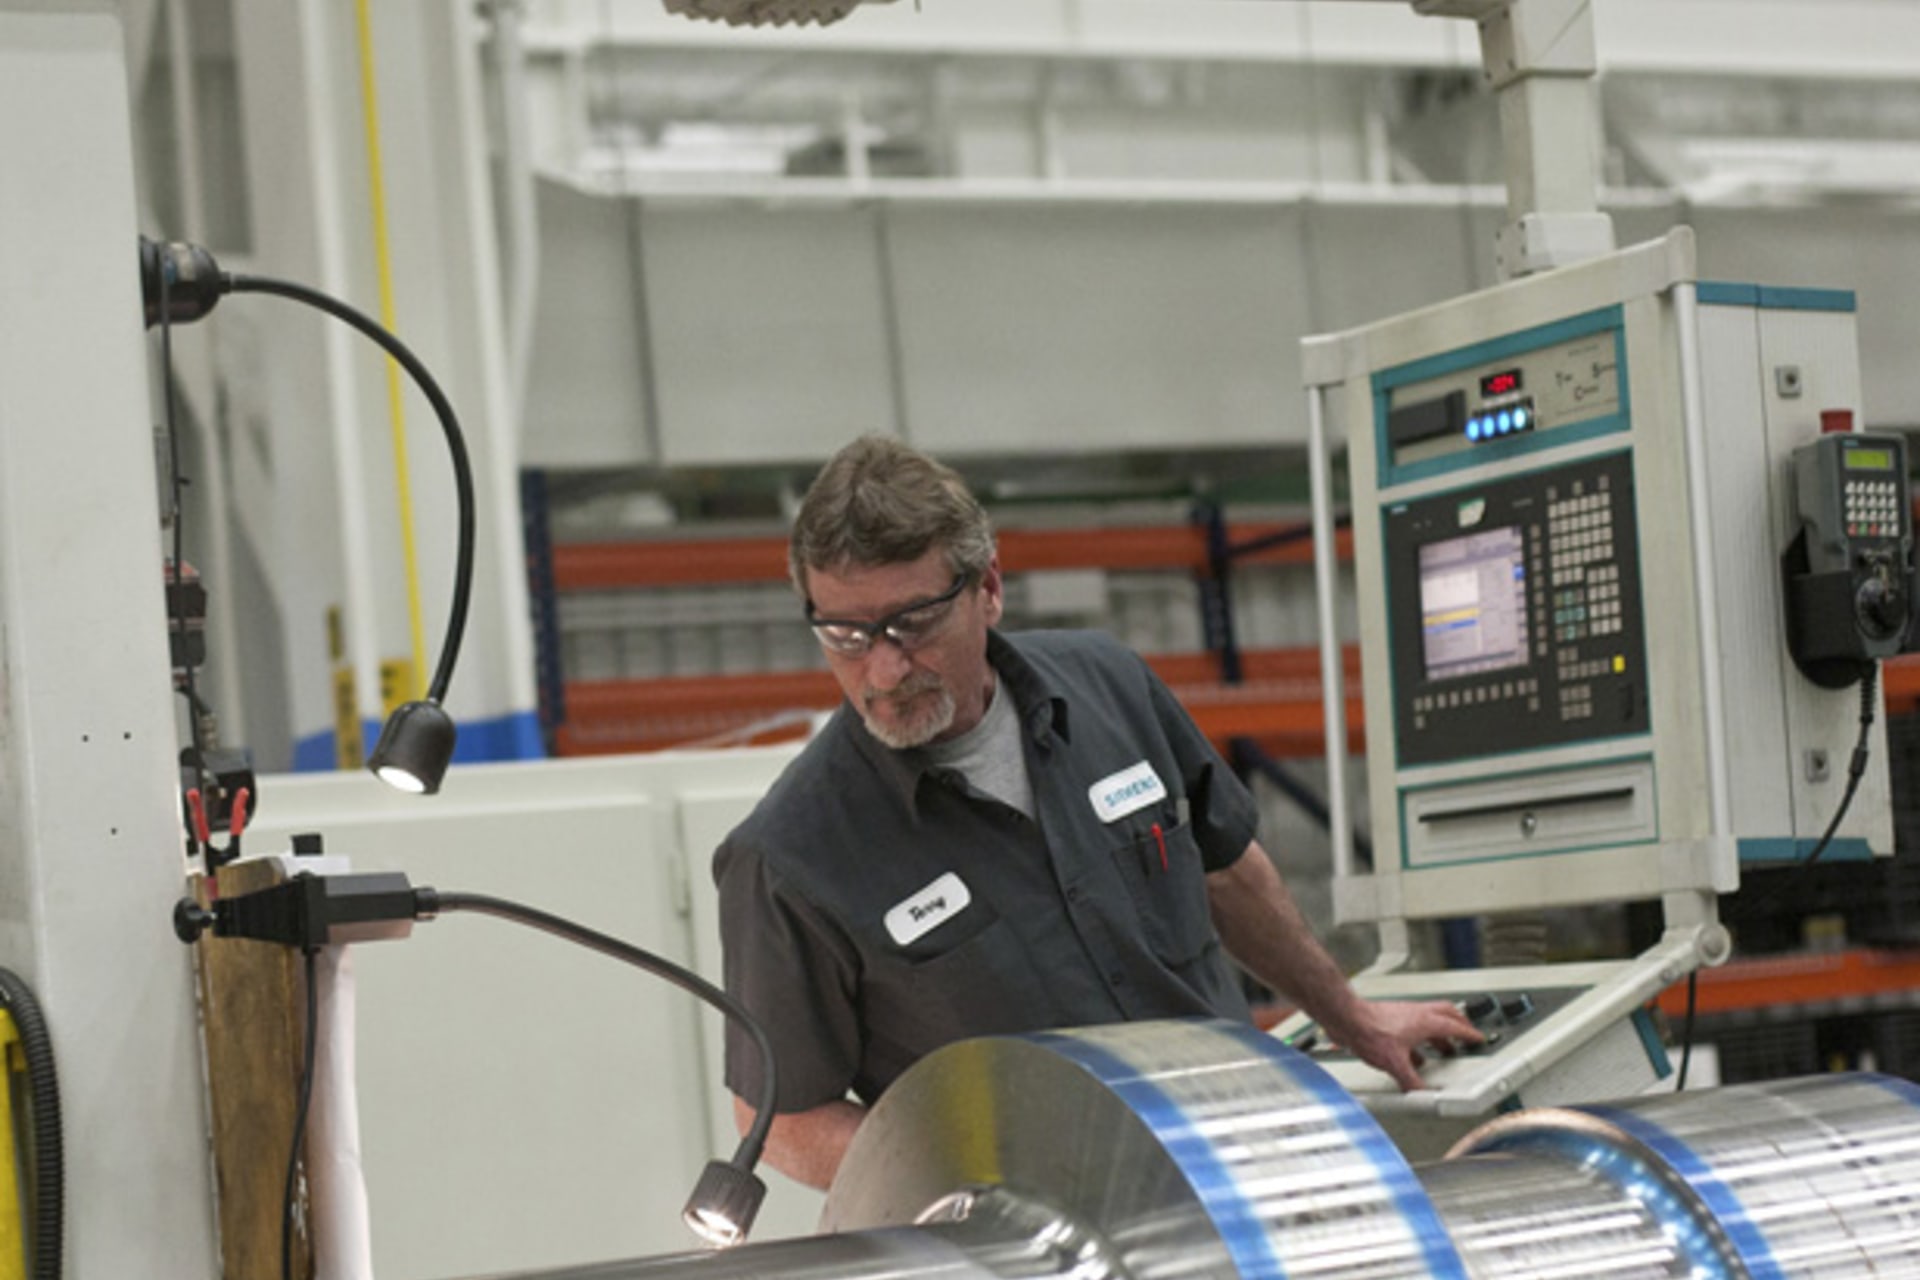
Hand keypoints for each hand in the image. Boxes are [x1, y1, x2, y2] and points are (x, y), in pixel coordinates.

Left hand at [1339, 999, 1482, 1091]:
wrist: (1346, 1019)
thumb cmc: (1369, 1031)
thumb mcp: (1395, 1063)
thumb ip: (1411, 1082)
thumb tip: (1421, 1096)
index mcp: (1425, 1021)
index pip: (1455, 1026)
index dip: (1469, 1034)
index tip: (1479, 1039)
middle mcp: (1417, 1014)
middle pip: (1447, 1013)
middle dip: (1460, 1025)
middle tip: (1466, 1035)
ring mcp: (1404, 1014)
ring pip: (1429, 1019)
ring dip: (1439, 1032)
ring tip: (1443, 1047)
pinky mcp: (1391, 1018)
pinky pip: (1412, 1026)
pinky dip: (1418, 1039)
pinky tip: (1412, 1054)